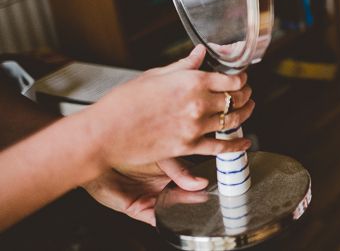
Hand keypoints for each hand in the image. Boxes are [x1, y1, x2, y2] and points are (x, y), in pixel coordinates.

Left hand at [82, 158, 207, 225]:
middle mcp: (163, 183)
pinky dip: (163, 220)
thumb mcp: (161, 154)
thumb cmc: (128, 145)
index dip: (204, 181)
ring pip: (172, 207)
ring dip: (182, 209)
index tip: (216, 184)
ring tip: (192, 206)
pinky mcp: (138, 209)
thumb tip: (200, 182)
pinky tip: (170, 217)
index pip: (194, 176)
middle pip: (185, 195)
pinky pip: (154, 219)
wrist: (98, 153)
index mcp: (172, 167)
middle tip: (206, 198)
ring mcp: (152, 197)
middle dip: (195, 199)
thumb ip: (180, 169)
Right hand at [86, 45, 254, 170]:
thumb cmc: (124, 102)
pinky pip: (220, 147)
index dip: (242, 78)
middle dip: (245, 94)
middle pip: (236, 98)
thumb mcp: (156, 75)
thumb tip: (200, 53)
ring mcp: (195, 127)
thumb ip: (184, 66)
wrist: (105, 133)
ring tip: (247, 110)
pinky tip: (244, 143)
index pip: (232, 79)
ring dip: (244, 114)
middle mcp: (198, 103)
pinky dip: (236, 146)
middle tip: (246, 93)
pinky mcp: (188, 147)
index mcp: (192, 81)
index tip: (242, 78)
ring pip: (232, 120)